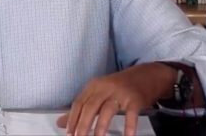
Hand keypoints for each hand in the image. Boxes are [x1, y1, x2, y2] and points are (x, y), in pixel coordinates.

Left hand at [56, 63, 176, 135]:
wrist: (145, 76)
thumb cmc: (118, 87)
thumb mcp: (98, 93)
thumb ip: (81, 108)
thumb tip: (61, 123)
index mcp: (94, 86)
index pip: (79, 102)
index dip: (72, 118)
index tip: (69, 133)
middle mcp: (105, 87)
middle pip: (90, 106)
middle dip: (83, 124)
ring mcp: (120, 93)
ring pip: (107, 109)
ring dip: (101, 126)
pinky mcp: (135, 99)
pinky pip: (131, 114)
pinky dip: (129, 126)